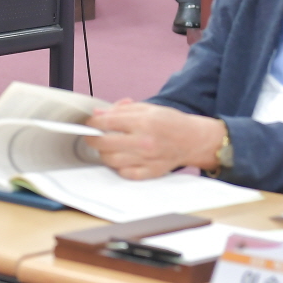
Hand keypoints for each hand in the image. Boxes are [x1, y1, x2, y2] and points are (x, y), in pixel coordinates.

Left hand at [85, 100, 225, 179]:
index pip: (107, 122)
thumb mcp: (147, 108)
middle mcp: (144, 141)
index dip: (93, 122)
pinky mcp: (151, 172)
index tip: (90, 123)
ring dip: (104, 153)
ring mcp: (147, 159)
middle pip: (104, 143)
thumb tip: (98, 114)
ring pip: (111, 160)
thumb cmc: (170, 122)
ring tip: (108, 147)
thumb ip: (121, 110)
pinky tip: (122, 158)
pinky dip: (118, 167)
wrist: (193, 140)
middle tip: (93, 136)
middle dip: (93, 138)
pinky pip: (124, 173)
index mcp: (144, 121)